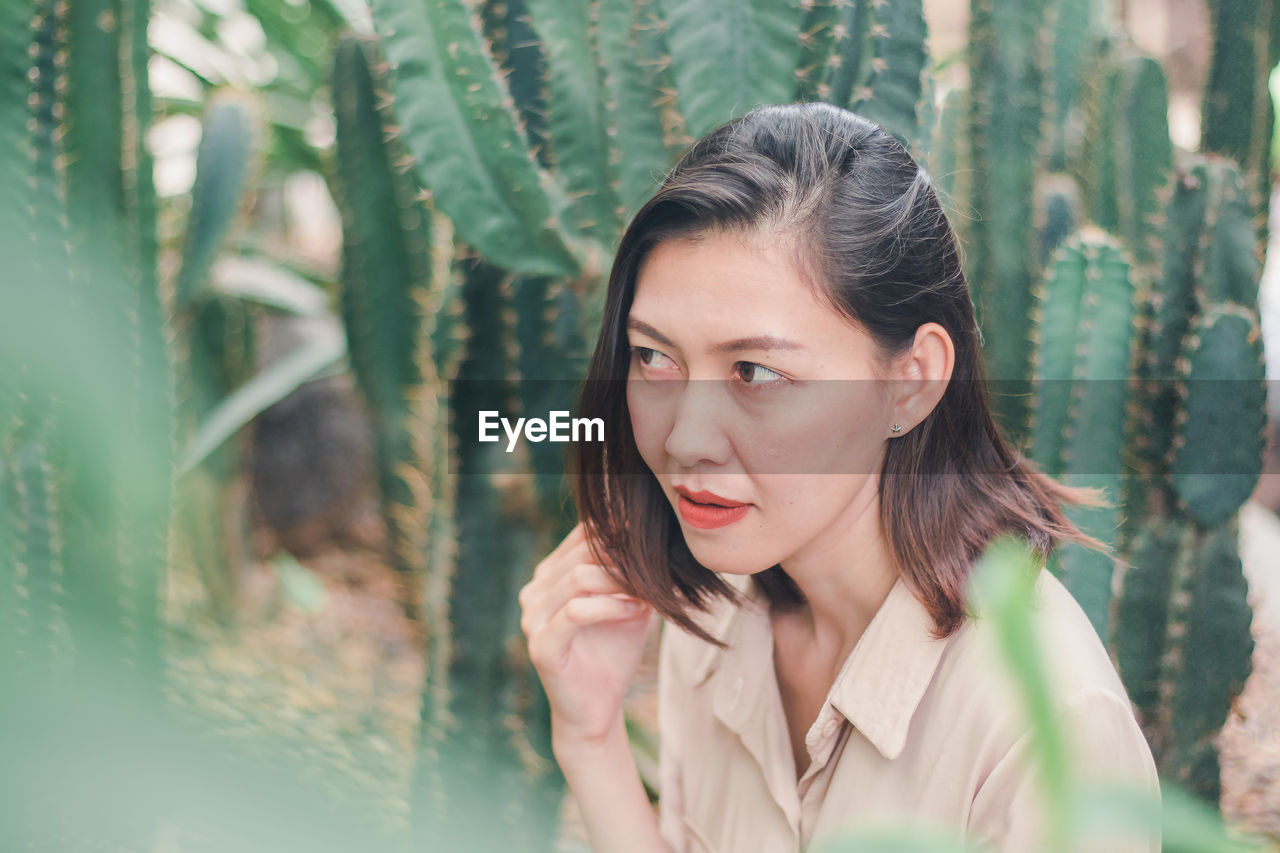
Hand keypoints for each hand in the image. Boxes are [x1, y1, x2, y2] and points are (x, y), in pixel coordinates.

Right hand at [519, 522, 653, 748]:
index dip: (618, 535)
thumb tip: (659, 539)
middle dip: (622, 559)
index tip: (652, 546)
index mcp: (550, 575)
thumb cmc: (613, 652)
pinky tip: (634, 611)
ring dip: (619, 582)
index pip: (582, 536)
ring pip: (577, 578)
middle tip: (654, 569)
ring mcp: (532, 619)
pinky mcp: (541, 646)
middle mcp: (534, 592)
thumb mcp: (629, 604)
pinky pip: (576, 612)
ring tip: (646, 593)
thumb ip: (634, 573)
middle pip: (581, 554)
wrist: (598, 708)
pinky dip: (610, 606)